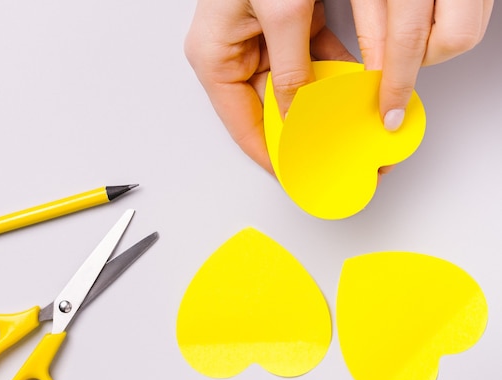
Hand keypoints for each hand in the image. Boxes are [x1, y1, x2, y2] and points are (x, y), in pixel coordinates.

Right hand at [185, 0, 355, 172]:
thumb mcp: (281, 14)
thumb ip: (293, 68)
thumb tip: (299, 114)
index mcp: (215, 60)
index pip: (243, 125)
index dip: (270, 154)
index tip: (294, 175)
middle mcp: (235, 53)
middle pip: (271, 108)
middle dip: (301, 128)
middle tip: (329, 151)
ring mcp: (262, 39)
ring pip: (295, 84)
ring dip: (321, 100)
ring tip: (344, 124)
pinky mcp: (287, 23)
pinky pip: (312, 56)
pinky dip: (333, 69)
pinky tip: (352, 86)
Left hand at [351, 0, 493, 132]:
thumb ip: (372, 28)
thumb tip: (375, 72)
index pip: (408, 43)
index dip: (396, 84)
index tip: (390, 113)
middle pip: (453, 42)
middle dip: (424, 59)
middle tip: (401, 54)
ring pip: (470, 33)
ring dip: (438, 43)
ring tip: (415, 24)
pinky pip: (477, 17)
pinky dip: (451, 26)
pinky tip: (431, 16)